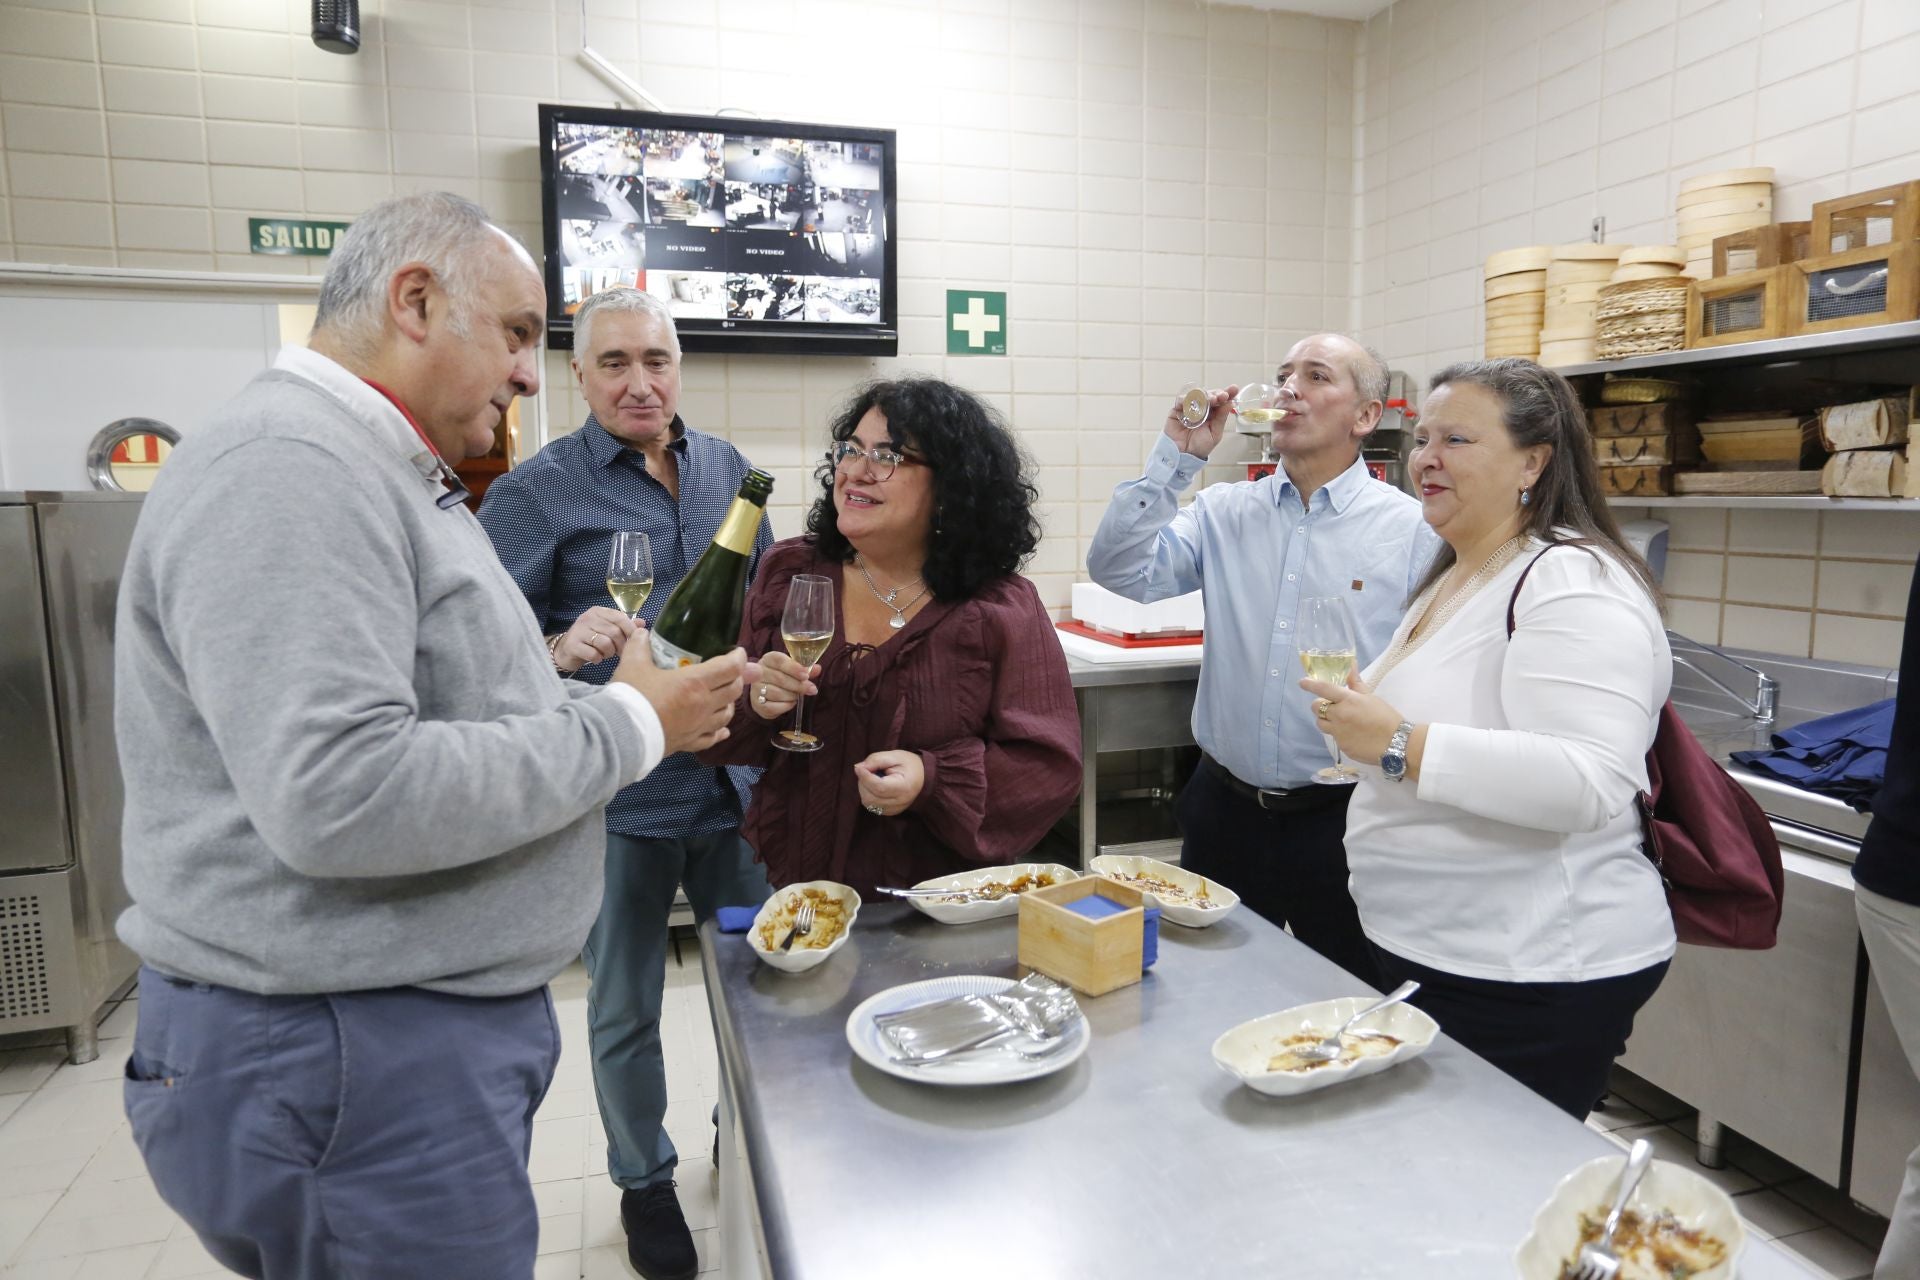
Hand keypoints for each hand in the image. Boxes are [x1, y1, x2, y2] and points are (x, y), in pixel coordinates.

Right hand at [553, 606, 634, 673]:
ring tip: (606, 654)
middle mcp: (588, 618)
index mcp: (598, 612)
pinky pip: (593, 653)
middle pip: (614, 631)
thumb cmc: (590, 640)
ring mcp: (579, 630)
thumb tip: (642, 624)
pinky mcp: (572, 645)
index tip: (634, 641)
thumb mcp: (607, 630)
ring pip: (604, 643)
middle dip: (620, 645)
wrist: (565, 651)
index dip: (630, 630)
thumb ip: (624, 626)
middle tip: (619, 652)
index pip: (620, 617)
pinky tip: (596, 658)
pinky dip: (598, 658)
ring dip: (609, 652)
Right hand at [612, 635, 755, 754]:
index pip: (729, 668)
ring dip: (730, 703)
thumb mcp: (632, 664)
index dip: (738, 658)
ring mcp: (699, 726)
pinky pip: (713, 738)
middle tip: (732, 671)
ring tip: (725, 697)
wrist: (620, 734)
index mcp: (694, 682)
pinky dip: (721, 731)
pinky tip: (723, 730)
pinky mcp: (690, 743)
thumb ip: (639, 645)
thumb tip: (642, 633)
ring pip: (727, 714)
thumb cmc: (630, 696)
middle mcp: (703, 704)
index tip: (738, 652)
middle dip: (738, 678)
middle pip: (733, 690)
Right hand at [749, 651, 820, 720]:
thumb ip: (805, 669)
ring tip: (798, 696)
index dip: (793, 668)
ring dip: (792, 696)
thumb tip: (817, 669)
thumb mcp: (793, 670)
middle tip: (811, 689)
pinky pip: (773, 707)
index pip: (779, 660)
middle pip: (779, 678)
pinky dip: (785, 706)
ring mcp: (756, 688)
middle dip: (798, 685)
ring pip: (776, 693)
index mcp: (769, 659)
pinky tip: (790, 703)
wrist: (766, 693)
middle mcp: (759, 672)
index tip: (806, 675)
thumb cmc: (782, 677)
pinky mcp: (757, 704)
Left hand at [854, 749, 924, 816]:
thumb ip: (877, 760)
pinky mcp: (890, 812)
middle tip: (867, 770)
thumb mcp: (895, 756)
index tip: (859, 767)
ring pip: (868, 803)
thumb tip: (858, 768)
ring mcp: (894, 809)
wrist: (923, 777)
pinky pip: (871, 806)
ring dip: (864, 789)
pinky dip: (868, 795)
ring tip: (871, 777)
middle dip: (863, 782)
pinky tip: (874, 786)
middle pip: (871, 797)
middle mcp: (900, 802)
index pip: (879, 787)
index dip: (865, 777)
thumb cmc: (909, 765)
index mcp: (905, 787)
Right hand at [1162, 385, 1237, 459]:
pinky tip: (1193, 401)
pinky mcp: (1177, 410)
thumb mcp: (1215, 433)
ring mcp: (1189, 408)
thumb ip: (1221, 418)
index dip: (1228, 393)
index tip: (1234, 389)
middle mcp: (1202, 409)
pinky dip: (1187, 399)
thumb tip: (1231, 403)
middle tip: (1222, 396)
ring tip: (1211, 400)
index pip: (1221, 400)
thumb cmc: (1200, 446)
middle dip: (1217, 394)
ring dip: (1205, 395)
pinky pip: (1181, 400)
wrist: (1183, 455)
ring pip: (1197, 395)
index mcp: (1213, 414)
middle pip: (1210, 395)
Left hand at [1297, 670, 1403, 765]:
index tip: (1302, 682)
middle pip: (1316, 707)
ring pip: (1320, 723)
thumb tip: (1350, 665)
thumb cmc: (1386, 717)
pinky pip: (1333, 736)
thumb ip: (1356, 683)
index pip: (1323, 689)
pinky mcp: (1341, 746)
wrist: (1397, 743)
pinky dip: (1338, 733)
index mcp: (1348, 700)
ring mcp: (1338, 732)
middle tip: (1332, 705)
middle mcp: (1339, 716)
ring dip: (1325, 719)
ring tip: (1340, 720)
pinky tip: (1352, 733)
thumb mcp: (1371, 697)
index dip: (1310, 684)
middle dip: (1320, 705)